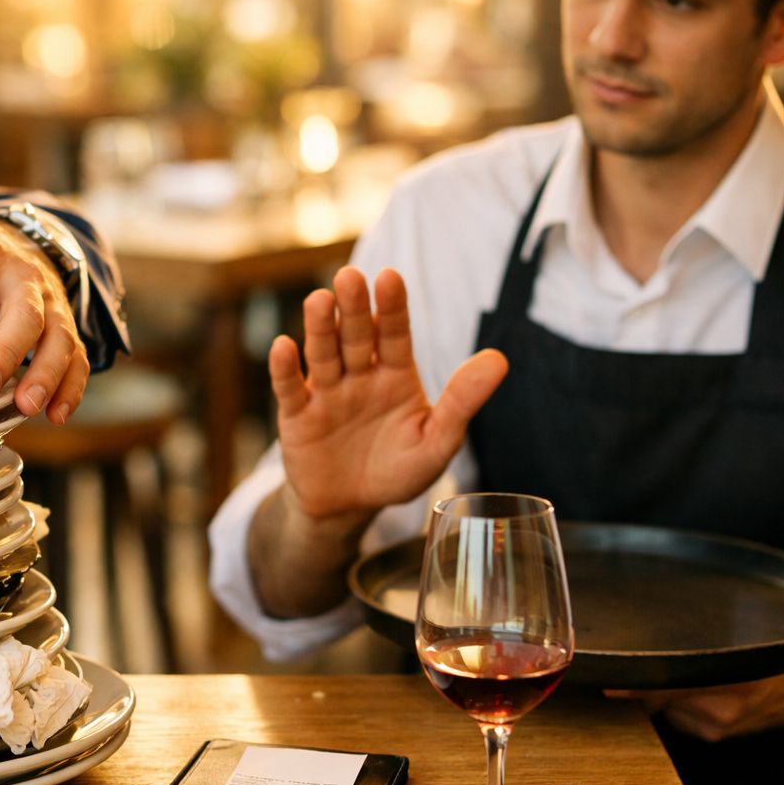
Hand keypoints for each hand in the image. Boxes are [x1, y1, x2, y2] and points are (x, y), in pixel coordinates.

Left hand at [0, 220, 87, 423]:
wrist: (14, 242)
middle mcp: (22, 276)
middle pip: (24, 312)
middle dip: (6, 352)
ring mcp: (51, 302)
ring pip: (59, 336)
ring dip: (45, 373)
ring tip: (25, 407)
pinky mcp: (68, 325)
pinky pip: (77, 355)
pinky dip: (71, 387)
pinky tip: (56, 415)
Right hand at [271, 266, 508, 521]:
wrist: (349, 507)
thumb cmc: (397, 471)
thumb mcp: (436, 443)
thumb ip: (462, 402)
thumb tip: (499, 359)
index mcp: (395, 374)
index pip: (395, 334)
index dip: (393, 307)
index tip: (390, 278)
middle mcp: (359, 374)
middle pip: (356, 336)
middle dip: (354, 308)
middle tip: (350, 277)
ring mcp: (326, 392)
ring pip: (322, 353)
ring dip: (320, 328)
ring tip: (319, 301)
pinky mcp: (296, 415)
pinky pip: (289, 389)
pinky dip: (284, 369)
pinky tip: (284, 347)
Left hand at [606, 642, 783, 751]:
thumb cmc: (778, 656)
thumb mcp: (744, 643)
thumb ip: (701, 649)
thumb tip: (653, 648)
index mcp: (732, 680)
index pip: (671, 686)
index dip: (637, 686)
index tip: (609, 683)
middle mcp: (722, 708)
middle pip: (662, 695)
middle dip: (652, 682)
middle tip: (654, 665)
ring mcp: (717, 726)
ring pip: (667, 706)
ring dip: (667, 692)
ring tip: (697, 678)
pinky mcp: (714, 736)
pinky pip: (679, 716)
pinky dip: (681, 704)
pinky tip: (702, 693)